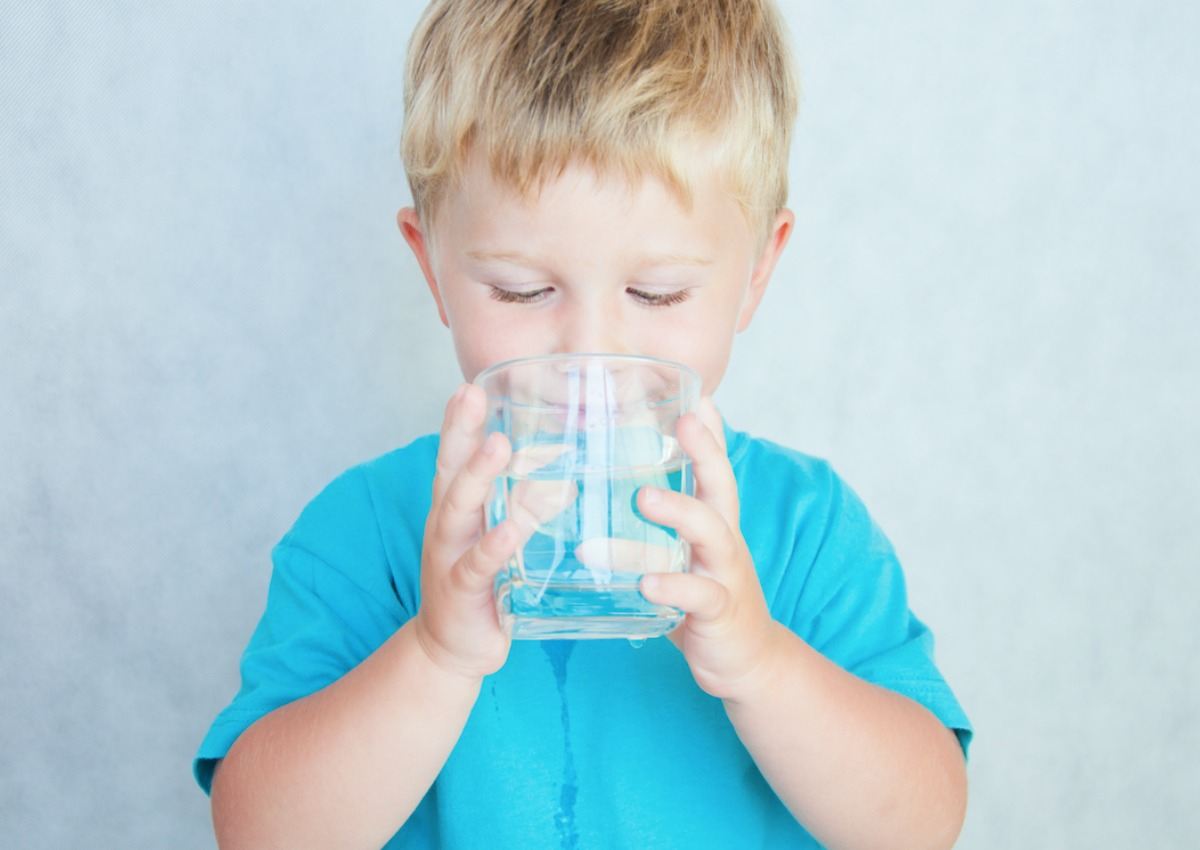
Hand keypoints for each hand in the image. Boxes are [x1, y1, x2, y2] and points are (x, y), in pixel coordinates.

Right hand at [412, 383, 519, 680]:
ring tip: (497, 446)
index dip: (459, 421)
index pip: (454, 456)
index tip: (469, 385)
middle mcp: (446, 525)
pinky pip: (477, 566)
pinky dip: (493, 547)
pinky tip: (509, 530)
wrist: (452, 648)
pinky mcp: (461, 592)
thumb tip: (567, 478)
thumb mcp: (500, 538)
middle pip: (449, 470)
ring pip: (458, 510)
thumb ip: (525, 506)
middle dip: (461, 432)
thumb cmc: (482, 583)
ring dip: (478, 477)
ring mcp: (448, 557)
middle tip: (473, 395)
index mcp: (456, 508)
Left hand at [636, 399, 779, 700]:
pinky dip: (672, 587)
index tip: (697, 394)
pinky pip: (698, 595)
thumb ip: (665, 522)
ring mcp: (725, 574)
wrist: (748, 662)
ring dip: (679, 512)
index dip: (709, 432)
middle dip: (706, 451)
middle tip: (681, 422)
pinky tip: (645, 583)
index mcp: (715, 523)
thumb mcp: (689, 554)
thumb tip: (629, 486)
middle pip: (722, 487)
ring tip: (644, 498)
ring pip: (711, 534)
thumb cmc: (705, 598)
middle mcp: (725, 541)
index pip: (715, 468)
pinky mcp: (719, 613)